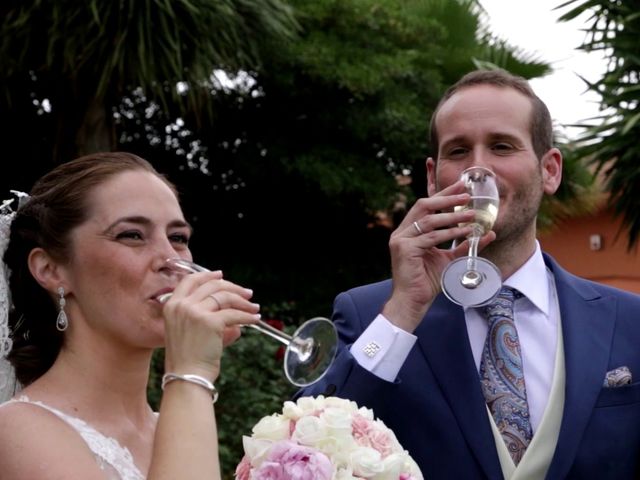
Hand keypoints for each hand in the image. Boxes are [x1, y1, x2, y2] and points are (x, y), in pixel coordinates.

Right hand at [161, 271, 259, 380]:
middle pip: (212, 286)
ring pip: (225, 297)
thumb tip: (229, 307)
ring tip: (254, 308)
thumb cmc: (187, 359)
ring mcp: (195, 312)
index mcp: (172, 305)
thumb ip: (200, 314)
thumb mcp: (185, 330)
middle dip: (233, 287)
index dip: (207, 275)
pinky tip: (254, 320)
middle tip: (247, 293)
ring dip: (243, 302)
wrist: (186, 377)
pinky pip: (234, 314)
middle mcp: (182, 305)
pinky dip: (248, 316)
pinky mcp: (210, 322)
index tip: (221, 275)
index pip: (190, 281)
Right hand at [382, 181, 494, 331]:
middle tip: (467, 193)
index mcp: (409, 231)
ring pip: (429, 220)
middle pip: (424, 206)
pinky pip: (430, 237)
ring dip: (452, 216)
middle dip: (447, 198)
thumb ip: (464, 245)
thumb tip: (488, 233)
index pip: (426, 206)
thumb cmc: (427, 281)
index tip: (462, 186)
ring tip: (472, 214)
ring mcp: (400, 240)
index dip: (444, 195)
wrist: (412, 302)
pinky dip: (449, 233)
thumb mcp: (449, 259)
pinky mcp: (404, 249)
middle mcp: (402, 232)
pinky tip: (464, 231)